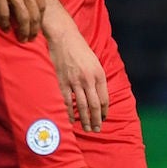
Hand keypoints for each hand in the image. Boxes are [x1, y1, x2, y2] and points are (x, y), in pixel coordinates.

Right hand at [0, 0, 46, 40]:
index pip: (41, 7)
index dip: (39, 20)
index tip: (36, 27)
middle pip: (33, 15)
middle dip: (33, 30)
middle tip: (29, 39)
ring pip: (22, 17)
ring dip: (22, 30)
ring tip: (20, 38)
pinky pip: (4, 13)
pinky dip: (5, 23)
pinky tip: (4, 28)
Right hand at [47, 17, 108, 131]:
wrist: (64, 37)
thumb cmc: (80, 49)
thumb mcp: (95, 62)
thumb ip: (97, 78)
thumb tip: (99, 95)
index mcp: (99, 74)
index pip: (104, 99)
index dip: (104, 111)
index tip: (104, 119)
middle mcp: (88, 79)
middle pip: (94, 105)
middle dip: (96, 120)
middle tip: (96, 130)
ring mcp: (74, 81)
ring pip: (81, 106)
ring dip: (84, 120)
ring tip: (86, 128)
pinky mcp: (62, 82)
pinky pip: (66, 101)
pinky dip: (69, 113)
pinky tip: (71, 120)